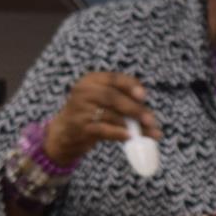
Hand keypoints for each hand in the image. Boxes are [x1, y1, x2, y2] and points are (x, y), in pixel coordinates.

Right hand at [44, 71, 159, 166]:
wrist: (65, 131)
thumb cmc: (92, 114)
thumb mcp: (103, 101)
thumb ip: (124, 102)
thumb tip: (150, 117)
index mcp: (91, 80)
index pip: (114, 78)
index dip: (130, 86)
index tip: (144, 96)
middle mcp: (83, 90)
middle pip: (112, 97)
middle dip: (134, 109)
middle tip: (150, 120)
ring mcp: (80, 108)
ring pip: (110, 115)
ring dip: (131, 126)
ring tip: (147, 134)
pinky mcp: (79, 126)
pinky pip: (102, 129)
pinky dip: (117, 133)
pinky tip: (129, 137)